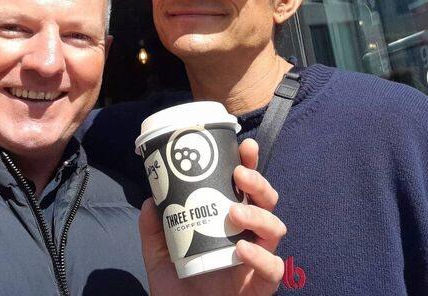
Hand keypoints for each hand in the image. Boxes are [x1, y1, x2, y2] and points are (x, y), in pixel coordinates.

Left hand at [139, 138, 284, 295]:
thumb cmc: (178, 291)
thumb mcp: (160, 256)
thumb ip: (155, 229)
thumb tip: (151, 199)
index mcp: (229, 224)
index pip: (246, 190)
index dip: (250, 165)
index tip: (244, 146)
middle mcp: (248, 237)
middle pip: (267, 202)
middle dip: (259, 183)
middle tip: (239, 176)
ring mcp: (257, 261)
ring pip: (276, 229)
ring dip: (258, 216)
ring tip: (235, 213)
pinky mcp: (261, 287)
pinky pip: (274, 268)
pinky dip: (261, 257)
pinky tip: (242, 251)